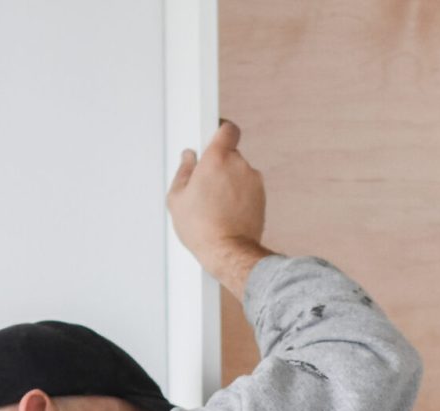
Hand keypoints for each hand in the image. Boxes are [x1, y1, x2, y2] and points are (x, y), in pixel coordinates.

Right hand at [167, 120, 271, 298]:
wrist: (229, 252)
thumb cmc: (202, 227)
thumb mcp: (177, 197)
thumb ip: (183, 170)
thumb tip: (189, 157)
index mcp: (217, 158)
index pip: (227, 129)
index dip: (220, 130)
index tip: (212, 136)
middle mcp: (240, 165)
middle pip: (230, 153)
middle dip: (219, 164)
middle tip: (205, 183)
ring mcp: (254, 181)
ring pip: (239, 172)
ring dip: (230, 181)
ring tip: (215, 203)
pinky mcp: (262, 197)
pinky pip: (248, 188)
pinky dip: (240, 195)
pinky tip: (227, 210)